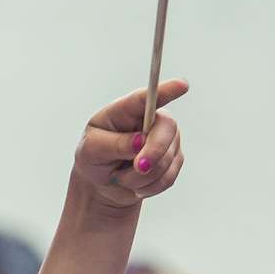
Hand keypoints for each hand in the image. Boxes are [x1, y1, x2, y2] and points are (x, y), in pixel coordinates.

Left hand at [73, 81, 187, 214]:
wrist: (101, 184)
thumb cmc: (94, 159)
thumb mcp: (92, 150)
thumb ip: (113, 144)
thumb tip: (139, 142)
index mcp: (128, 109)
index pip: (148, 97)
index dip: (167, 90)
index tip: (182, 86)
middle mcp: (152, 119)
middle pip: (167, 128)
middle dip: (154, 151)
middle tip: (138, 167)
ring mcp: (166, 139)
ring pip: (166, 159)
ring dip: (140, 177)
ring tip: (122, 177)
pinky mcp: (173, 160)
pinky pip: (168, 178)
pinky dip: (149, 188)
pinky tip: (136, 185)